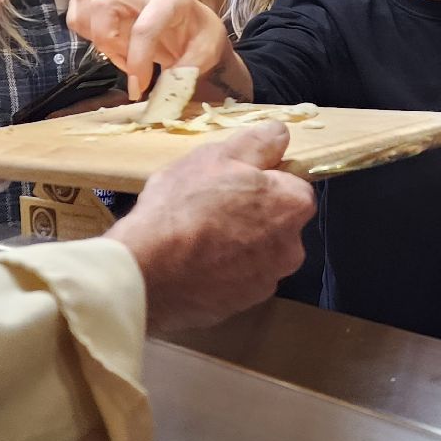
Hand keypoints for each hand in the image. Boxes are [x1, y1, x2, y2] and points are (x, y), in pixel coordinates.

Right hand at [68, 0, 230, 99]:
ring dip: (96, 37)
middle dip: (109, 43)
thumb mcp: (208, 51)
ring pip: (86, 3)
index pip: (144, 27)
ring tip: (121, 56)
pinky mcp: (108, 7)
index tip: (138, 87)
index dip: (137, 60)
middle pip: (103, 6)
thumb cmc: (201, 35)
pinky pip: (81, 10)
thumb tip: (168, 84)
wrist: (195, 26)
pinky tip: (110, 48)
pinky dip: (86, 32)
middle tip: (129, 66)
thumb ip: (189, 67)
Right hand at [106, 122, 311, 332]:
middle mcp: (292, 248)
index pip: (291, 186)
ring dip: (235, 244)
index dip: (261, 181)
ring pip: (256, 253)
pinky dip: (220, 271)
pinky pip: (235, 279)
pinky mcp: (241, 306)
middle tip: (209, 207)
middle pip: (275, 223)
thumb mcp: (218, 155)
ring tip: (195, 236)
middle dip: (250, 214)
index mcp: (293, 206)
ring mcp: (267, 282)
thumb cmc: (184, 206)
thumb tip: (281, 135)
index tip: (232, 181)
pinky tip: (191, 263)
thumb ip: (260, 142)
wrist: (147, 271)